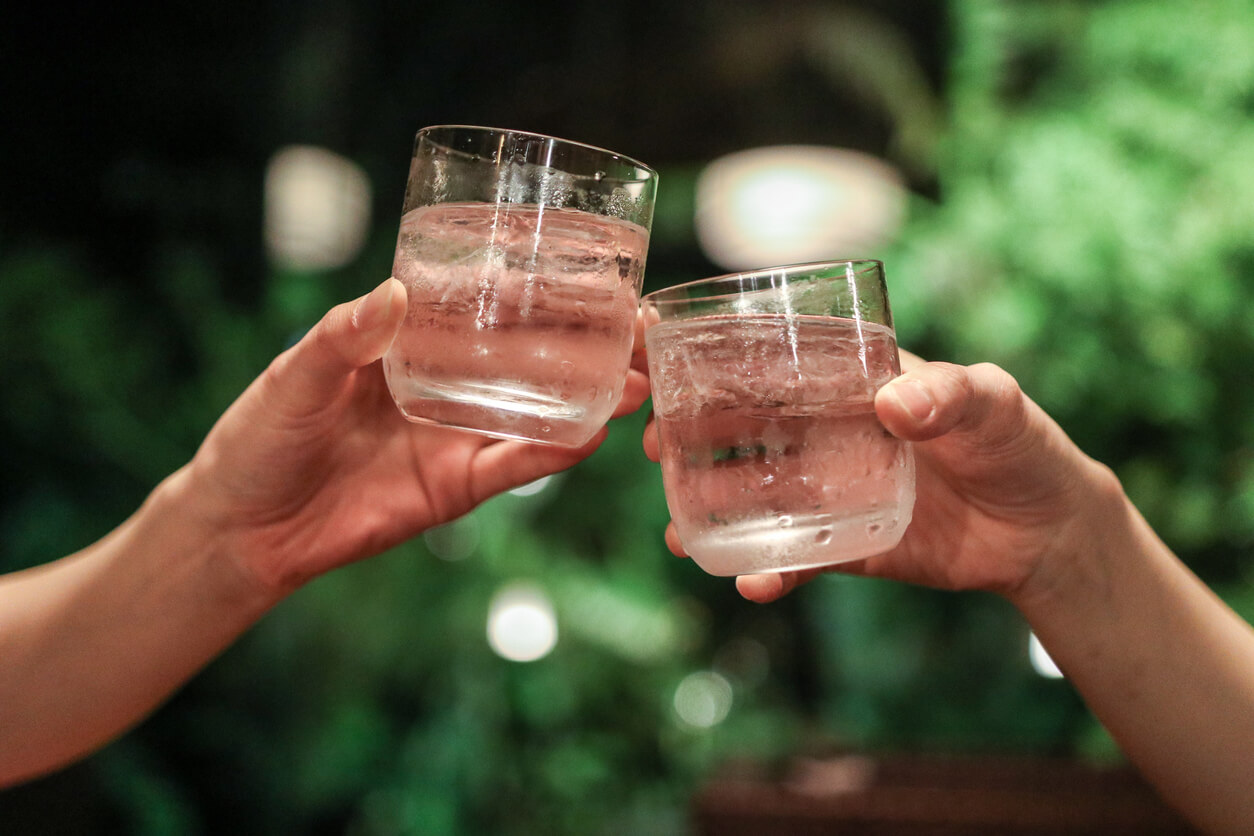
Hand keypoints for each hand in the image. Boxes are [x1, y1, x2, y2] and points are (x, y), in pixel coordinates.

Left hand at [181, 278, 651, 595]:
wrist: (244, 529)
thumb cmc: (259, 437)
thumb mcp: (295, 377)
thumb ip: (343, 338)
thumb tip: (393, 294)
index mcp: (408, 339)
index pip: (483, 303)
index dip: (535, 284)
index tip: (586, 265)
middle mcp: (445, 381)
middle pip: (528, 355)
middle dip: (584, 339)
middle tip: (636, 323)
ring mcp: (457, 433)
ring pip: (538, 409)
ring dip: (589, 394)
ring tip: (638, 378)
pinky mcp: (459, 485)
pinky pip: (517, 465)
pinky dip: (556, 451)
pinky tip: (595, 433)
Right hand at [642, 353, 1121, 603]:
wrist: (1047, 531)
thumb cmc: (1020, 443)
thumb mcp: (996, 403)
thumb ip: (953, 395)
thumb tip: (896, 403)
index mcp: (854, 380)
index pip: (776, 359)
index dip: (718, 361)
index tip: (666, 363)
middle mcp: (831, 431)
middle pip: (746, 428)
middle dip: (692, 436)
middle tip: (652, 447)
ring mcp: (835, 489)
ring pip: (757, 497)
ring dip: (713, 511)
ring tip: (677, 534)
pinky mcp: (849, 544)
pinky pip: (799, 558)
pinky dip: (771, 571)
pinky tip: (750, 584)